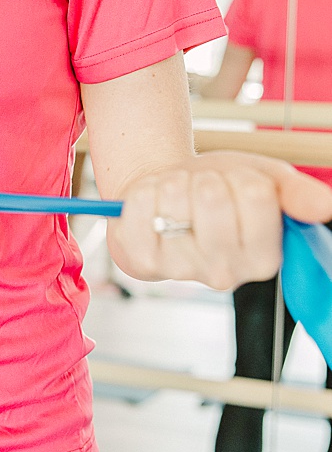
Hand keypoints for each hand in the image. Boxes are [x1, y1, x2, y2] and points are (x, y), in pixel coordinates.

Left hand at [107, 151, 331, 289]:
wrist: (167, 191)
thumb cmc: (220, 186)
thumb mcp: (265, 180)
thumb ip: (295, 193)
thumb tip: (326, 206)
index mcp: (264, 257)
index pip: (258, 197)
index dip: (242, 178)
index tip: (235, 185)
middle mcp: (225, 274)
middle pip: (213, 198)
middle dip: (205, 179)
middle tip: (201, 189)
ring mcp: (180, 272)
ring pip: (173, 203)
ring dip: (172, 184)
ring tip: (177, 195)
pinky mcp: (142, 264)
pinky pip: (139, 209)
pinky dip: (143, 193)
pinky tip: (152, 204)